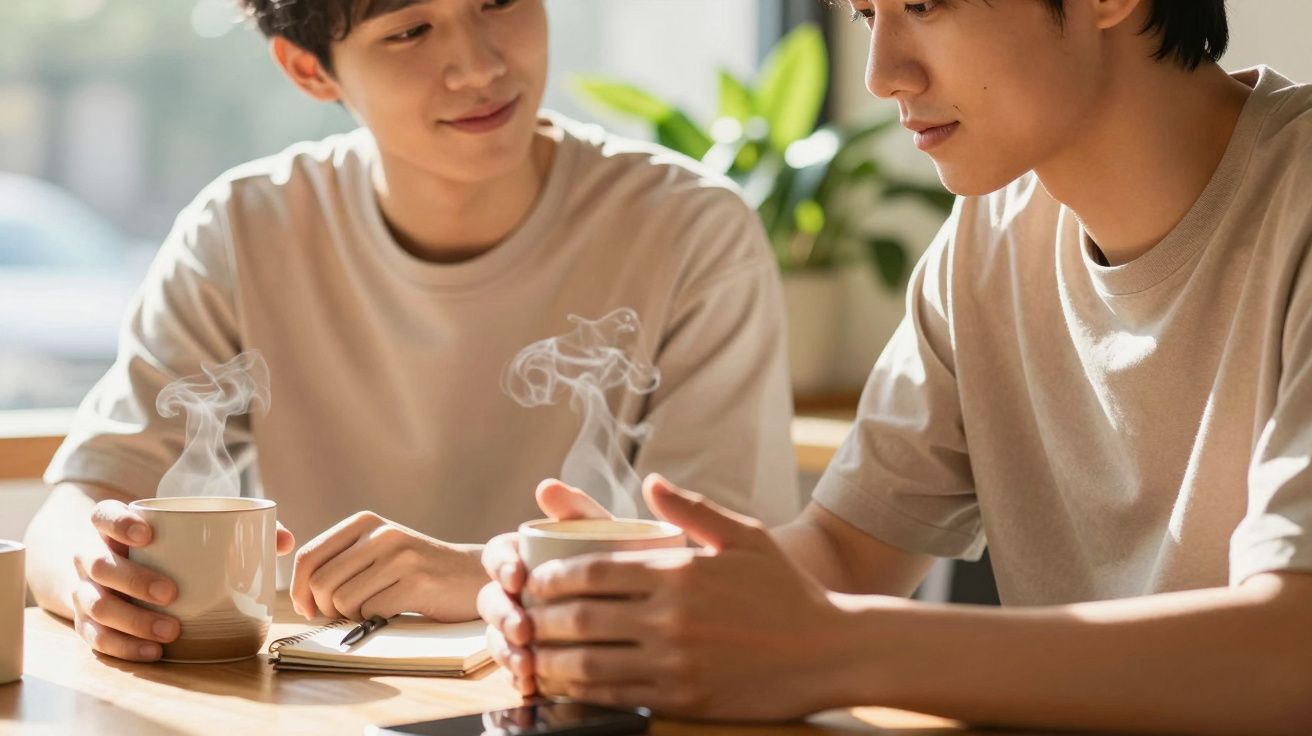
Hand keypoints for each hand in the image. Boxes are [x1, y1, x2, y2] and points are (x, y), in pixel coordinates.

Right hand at [73, 499, 294, 661]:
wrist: (119, 575)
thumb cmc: (167, 550)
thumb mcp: (190, 534)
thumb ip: (237, 530)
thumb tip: (284, 540)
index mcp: (113, 528)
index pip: (104, 516)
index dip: (119, 523)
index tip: (148, 534)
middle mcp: (92, 558)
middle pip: (99, 565)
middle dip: (134, 580)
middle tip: (171, 592)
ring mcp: (86, 592)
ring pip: (95, 606)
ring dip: (132, 620)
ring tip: (171, 631)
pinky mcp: (88, 625)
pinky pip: (96, 639)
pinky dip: (124, 648)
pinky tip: (153, 653)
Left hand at [290, 511, 484, 621]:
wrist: (471, 575)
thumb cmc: (416, 571)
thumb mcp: (379, 551)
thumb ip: (342, 560)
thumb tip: (300, 595)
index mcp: (365, 522)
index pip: (309, 557)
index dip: (298, 590)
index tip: (308, 608)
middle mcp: (381, 533)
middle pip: (321, 583)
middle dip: (325, 608)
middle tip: (344, 614)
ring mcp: (401, 556)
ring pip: (343, 601)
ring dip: (352, 616)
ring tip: (374, 609)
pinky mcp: (418, 582)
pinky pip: (372, 612)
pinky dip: (375, 620)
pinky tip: (393, 612)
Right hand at [476, 479, 610, 696]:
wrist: (644, 604)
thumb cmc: (616, 560)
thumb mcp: (601, 536)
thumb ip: (578, 510)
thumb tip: (547, 486)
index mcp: (524, 555)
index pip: (497, 555)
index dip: (500, 566)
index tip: (517, 576)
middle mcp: (515, 591)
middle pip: (491, 600)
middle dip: (502, 616)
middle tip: (522, 629)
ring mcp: (518, 625)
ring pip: (496, 637)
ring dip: (505, 651)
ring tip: (527, 665)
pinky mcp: (529, 656)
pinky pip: (513, 670)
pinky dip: (518, 679)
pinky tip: (530, 687)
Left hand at [520, 475, 848, 720]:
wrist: (830, 651)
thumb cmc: (785, 589)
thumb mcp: (744, 535)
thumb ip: (691, 508)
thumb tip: (650, 481)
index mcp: (679, 573)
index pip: (591, 572)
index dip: (550, 577)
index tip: (534, 579)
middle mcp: (670, 619)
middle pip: (579, 618)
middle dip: (539, 618)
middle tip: (520, 616)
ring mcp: (675, 664)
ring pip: (588, 665)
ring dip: (550, 659)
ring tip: (532, 653)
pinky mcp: (682, 700)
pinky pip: (616, 698)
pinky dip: (582, 693)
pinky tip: (567, 685)